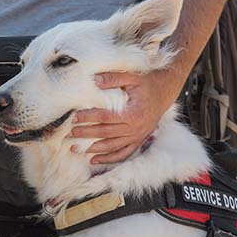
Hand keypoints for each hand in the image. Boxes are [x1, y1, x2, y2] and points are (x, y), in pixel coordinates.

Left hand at [68, 70, 183, 164]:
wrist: (165, 91)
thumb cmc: (147, 83)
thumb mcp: (132, 77)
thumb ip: (113, 78)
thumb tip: (94, 80)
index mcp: (133, 113)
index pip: (105, 117)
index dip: (89, 118)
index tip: (75, 117)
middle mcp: (136, 128)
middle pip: (105, 133)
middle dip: (86, 134)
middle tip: (70, 133)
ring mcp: (137, 136)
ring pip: (112, 146)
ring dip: (93, 149)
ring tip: (77, 148)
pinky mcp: (139, 140)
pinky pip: (123, 153)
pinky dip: (109, 158)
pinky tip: (94, 159)